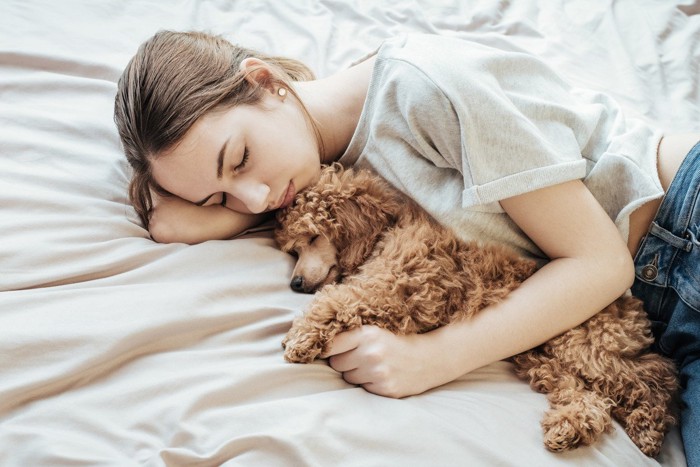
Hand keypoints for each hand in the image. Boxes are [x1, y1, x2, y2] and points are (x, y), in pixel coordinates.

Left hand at [321, 325, 457, 398]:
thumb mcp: (377, 331)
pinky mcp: (385, 389)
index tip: (320, 351)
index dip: (325, 349)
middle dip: (343, 362)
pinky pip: (362, 389)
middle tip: (359, 357)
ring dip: (355, 374)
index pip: (331, 345)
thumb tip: (319, 345)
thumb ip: (352, 337)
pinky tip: (381, 376)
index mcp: (368, 334)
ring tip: (372, 366)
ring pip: (347, 378)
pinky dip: (368, 384)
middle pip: (336, 364)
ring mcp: (379, 373)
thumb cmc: (398, 342)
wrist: (430, 358)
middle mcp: (372, 353)